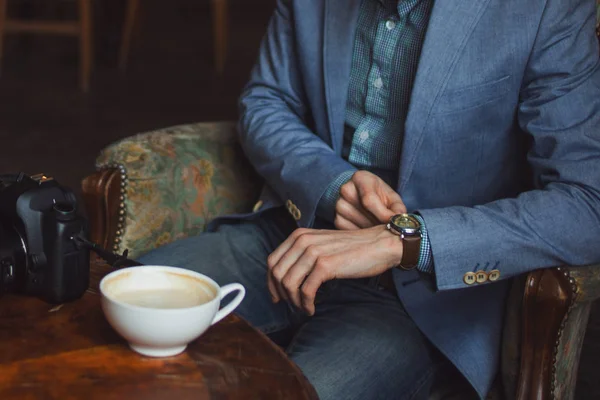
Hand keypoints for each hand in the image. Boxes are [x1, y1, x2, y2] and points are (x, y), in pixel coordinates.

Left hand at [266, 225, 402, 314]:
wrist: (380, 244)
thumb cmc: (354, 248)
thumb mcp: (323, 245)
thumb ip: (304, 254)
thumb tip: (287, 277)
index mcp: (299, 235)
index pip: (273, 261)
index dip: (271, 282)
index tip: (277, 297)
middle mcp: (303, 241)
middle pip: (277, 273)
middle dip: (281, 294)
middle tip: (291, 306)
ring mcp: (313, 252)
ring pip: (288, 283)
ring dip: (294, 301)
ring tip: (304, 308)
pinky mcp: (325, 265)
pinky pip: (305, 291)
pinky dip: (305, 304)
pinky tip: (311, 309)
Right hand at [335, 171, 405, 229]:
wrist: (362, 194)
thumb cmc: (379, 194)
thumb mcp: (392, 197)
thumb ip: (397, 208)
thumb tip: (399, 222)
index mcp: (360, 178)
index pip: (369, 200)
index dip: (382, 214)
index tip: (392, 222)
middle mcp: (346, 189)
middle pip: (364, 214)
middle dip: (379, 224)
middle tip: (388, 226)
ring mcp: (339, 204)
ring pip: (358, 225)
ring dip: (372, 231)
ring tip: (378, 226)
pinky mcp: (337, 219)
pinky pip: (351, 232)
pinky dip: (363, 235)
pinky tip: (369, 230)